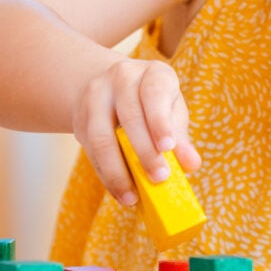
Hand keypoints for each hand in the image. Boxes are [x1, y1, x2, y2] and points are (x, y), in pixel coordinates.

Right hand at [73, 57, 200, 204]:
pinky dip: (106, 175)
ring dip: (118, 171)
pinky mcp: (79, 118)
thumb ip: (181, 137)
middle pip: (129, 115)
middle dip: (144, 152)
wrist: (113, 89)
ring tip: (133, 197)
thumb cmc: (153, 104)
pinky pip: (90, 150)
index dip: (160, 120)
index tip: (168, 148)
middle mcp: (121, 77)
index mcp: (152, 72)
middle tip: (159, 179)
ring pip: (101, 135)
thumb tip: (191, 165)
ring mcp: (96, 96)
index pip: (155, 92)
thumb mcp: (171, 112)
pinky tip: (119, 191)